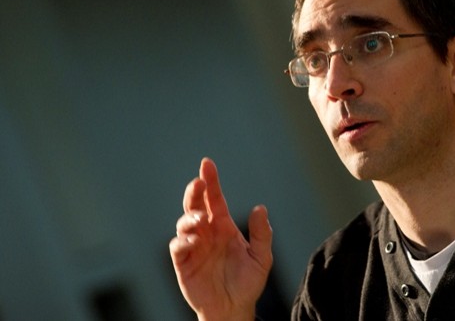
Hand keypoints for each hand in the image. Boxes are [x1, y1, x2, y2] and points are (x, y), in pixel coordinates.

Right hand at [169, 158, 272, 320]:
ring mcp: (194, 246)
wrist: (234, 309)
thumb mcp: (261, 257)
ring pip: (184, 223)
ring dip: (190, 217)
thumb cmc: (248, 282)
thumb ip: (261, 234)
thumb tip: (260, 208)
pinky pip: (178, 247)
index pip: (215, 199)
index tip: (207, 164)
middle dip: (195, 192)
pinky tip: (195, 240)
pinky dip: (183, 241)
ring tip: (201, 219)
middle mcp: (207, 232)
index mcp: (223, 226)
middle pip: (196, 205)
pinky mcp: (184, 263)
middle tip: (198, 183)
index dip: (211, 181)